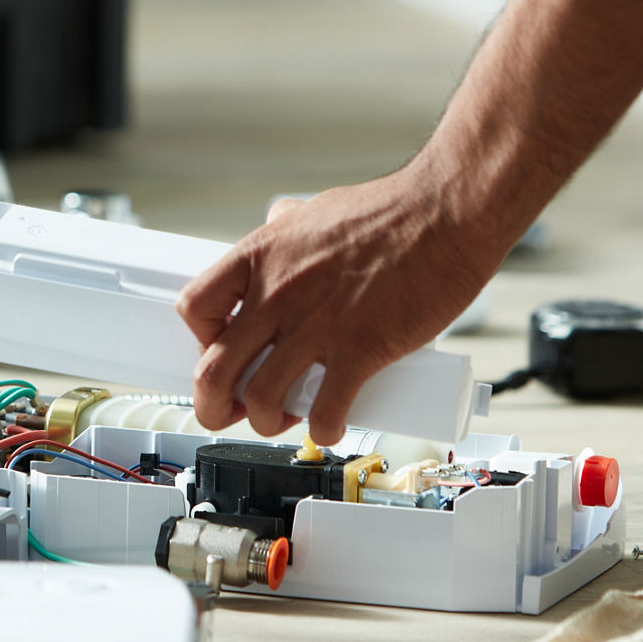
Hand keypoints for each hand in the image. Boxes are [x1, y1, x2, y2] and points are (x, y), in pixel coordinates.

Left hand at [176, 167, 501, 441]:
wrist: (447, 213)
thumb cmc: (391, 211)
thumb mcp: (315, 210)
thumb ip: (287, 226)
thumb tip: (277, 223)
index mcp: (261, 256)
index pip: (194, 308)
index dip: (199, 341)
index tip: (219, 351)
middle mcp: (278, 294)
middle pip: (212, 369)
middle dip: (213, 405)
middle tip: (230, 412)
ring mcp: (316, 325)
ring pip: (260, 399)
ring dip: (265, 422)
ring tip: (283, 419)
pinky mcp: (360, 350)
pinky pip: (325, 411)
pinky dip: (322, 431)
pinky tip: (328, 427)